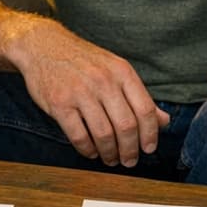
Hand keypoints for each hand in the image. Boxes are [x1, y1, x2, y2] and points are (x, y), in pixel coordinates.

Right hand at [9, 25, 168, 167]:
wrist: (43, 45)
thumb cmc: (83, 60)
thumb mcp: (115, 69)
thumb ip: (138, 96)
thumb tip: (163, 121)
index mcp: (121, 72)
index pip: (145, 109)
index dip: (150, 134)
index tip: (149, 148)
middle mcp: (103, 81)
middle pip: (126, 126)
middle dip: (130, 150)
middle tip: (129, 161)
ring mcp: (80, 92)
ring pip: (104, 134)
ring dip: (110, 153)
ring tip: (110, 159)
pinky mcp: (59, 104)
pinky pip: (79, 136)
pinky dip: (88, 150)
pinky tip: (91, 151)